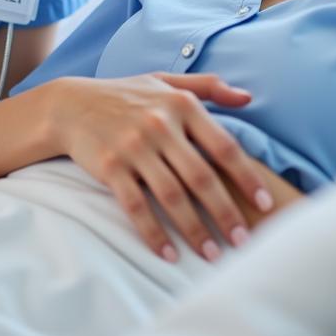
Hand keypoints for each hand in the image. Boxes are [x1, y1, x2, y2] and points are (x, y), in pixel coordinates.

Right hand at [46, 73, 275, 261]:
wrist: (70, 105)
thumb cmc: (125, 94)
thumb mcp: (166, 81)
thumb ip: (208, 87)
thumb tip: (248, 98)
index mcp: (180, 105)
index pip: (223, 146)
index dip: (247, 177)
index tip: (265, 203)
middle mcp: (160, 125)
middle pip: (201, 177)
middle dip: (225, 213)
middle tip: (244, 241)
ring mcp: (134, 147)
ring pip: (172, 196)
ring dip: (195, 230)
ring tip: (213, 255)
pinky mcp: (110, 168)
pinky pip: (136, 207)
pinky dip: (154, 233)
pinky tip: (169, 254)